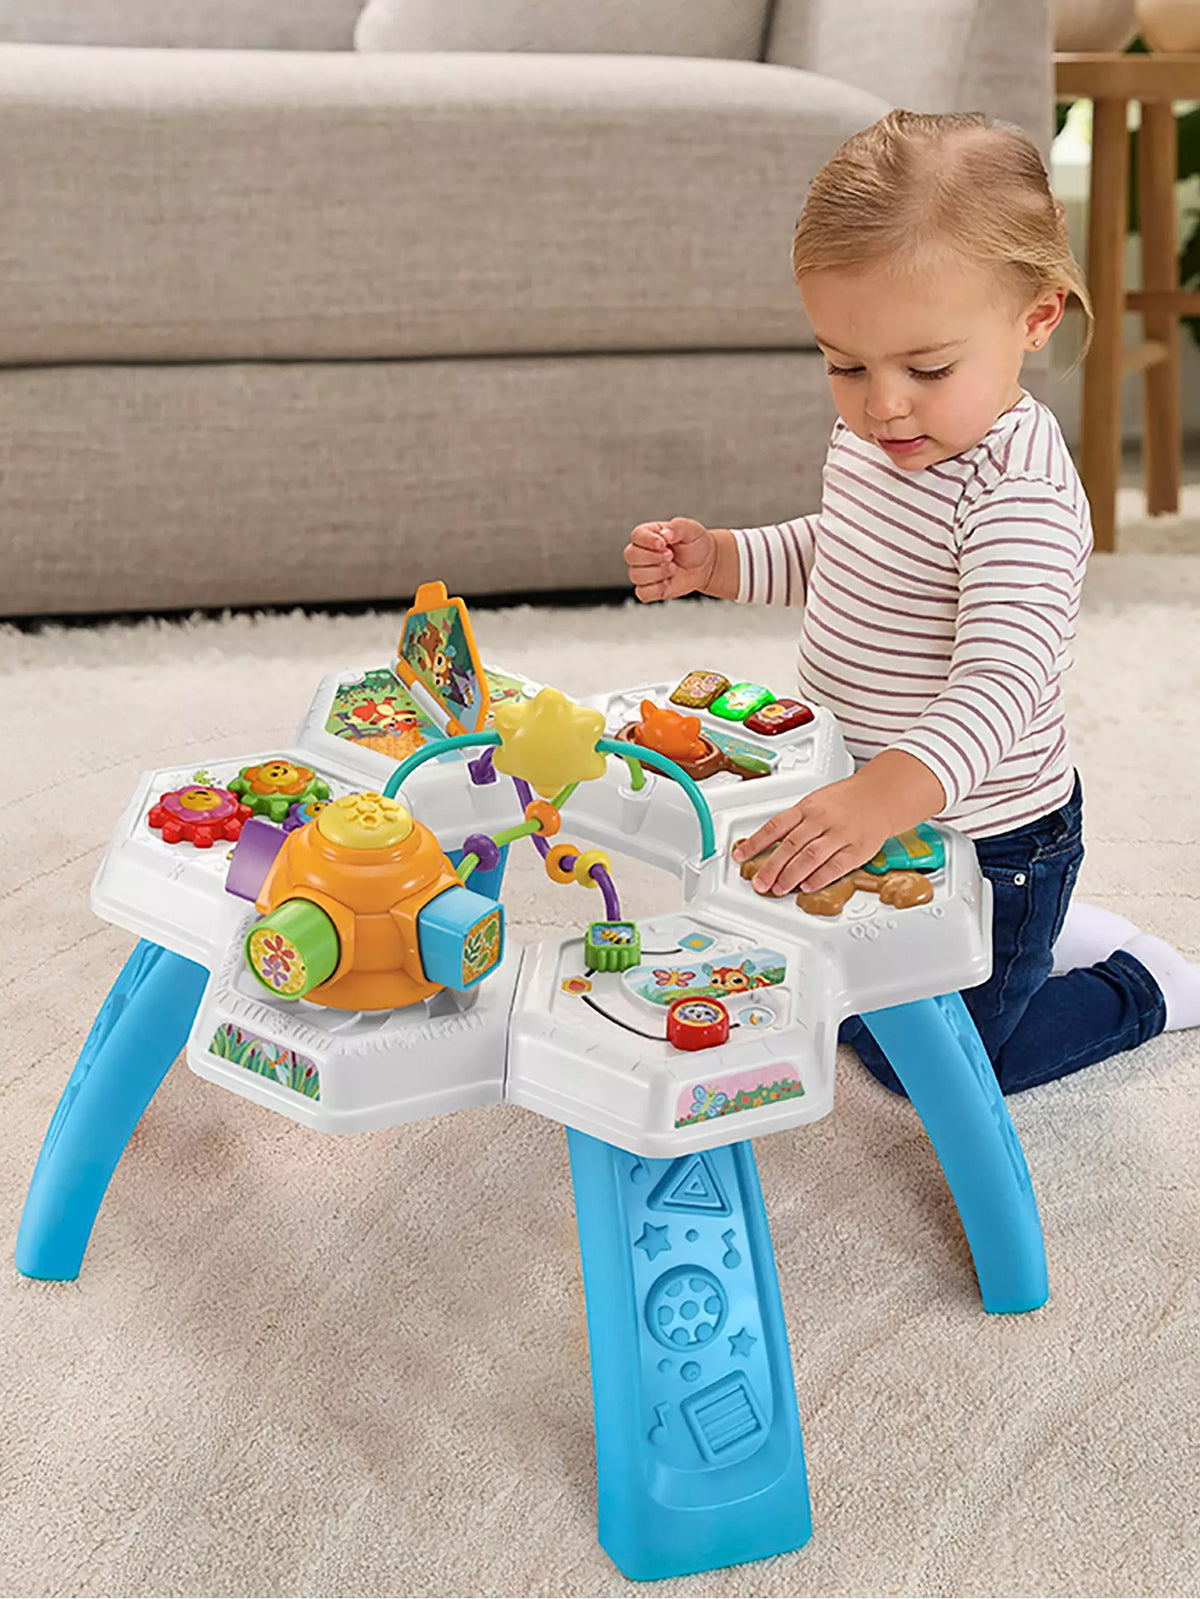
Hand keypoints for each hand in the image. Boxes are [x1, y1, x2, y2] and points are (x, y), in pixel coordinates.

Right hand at [624, 517, 715, 601]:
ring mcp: (644, 572)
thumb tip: (665, 534)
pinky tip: (668, 581)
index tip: (663, 543)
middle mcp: (642, 553)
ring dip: (657, 572)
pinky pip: (643, 593)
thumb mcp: (690, 529)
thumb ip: (677, 527)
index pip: (636, 536)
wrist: (705, 564)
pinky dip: (657, 588)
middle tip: (671, 555)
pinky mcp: (649, 589)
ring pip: (636, 575)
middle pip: (630, 555)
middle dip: (653, 557)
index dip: (648, 541)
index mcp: (648, 534)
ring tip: (673, 568)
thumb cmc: (695, 544)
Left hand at [732, 771, 895, 895]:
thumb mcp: (815, 802)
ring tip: (778, 888)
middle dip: (771, 867)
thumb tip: (767, 843)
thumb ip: (794, 822)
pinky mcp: (857, 849)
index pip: (775, 826)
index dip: (755, 843)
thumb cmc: (845, 801)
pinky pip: (836, 866)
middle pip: (790, 845)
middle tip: (760, 883)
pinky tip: (807, 886)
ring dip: (791, 875)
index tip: (741, 856)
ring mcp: (840, 834)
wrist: (880, 796)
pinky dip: (819, 878)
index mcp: (807, 807)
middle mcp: (822, 820)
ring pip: (810, 857)